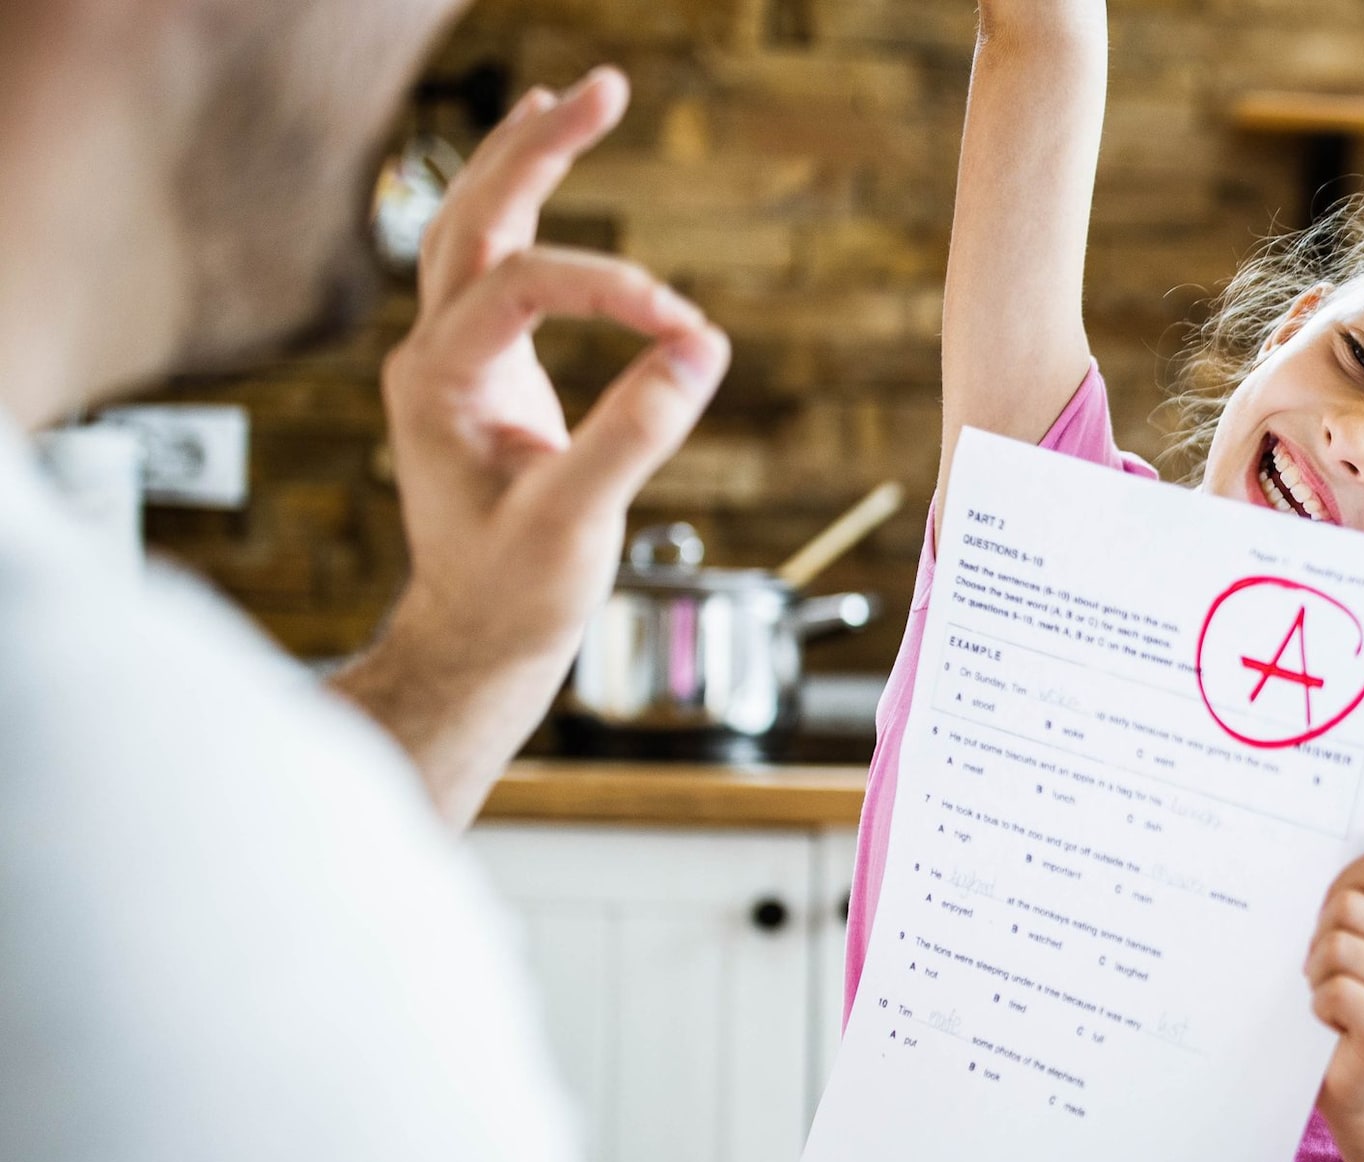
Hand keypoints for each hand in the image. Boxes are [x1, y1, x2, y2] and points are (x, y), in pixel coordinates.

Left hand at [380, 66, 728, 685]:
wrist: (475, 639)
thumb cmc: (514, 593)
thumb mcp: (577, 520)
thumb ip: (635, 432)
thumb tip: (701, 348)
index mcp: (438, 384)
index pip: (525, 284)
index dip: (611, 289)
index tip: (683, 328)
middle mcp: (431, 357)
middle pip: (472, 217)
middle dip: (537, 149)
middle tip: (602, 88)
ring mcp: (448, 361)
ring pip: (470, 230)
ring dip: (521, 164)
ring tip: (571, 101)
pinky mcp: (477, 373)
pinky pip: (490, 268)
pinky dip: (521, 212)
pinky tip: (545, 177)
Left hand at [1305, 851, 1363, 1120]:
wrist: (1358, 1079)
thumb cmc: (1346, 997)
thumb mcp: (1353, 939)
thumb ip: (1353, 896)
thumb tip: (1325, 833)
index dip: (1336, 886)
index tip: (1330, 918)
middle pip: (1347, 907)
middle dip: (1318, 938)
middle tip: (1324, 970)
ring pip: (1338, 948)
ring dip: (1315, 975)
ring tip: (1328, 996)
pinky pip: (1336, 992)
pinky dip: (1317, 1007)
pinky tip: (1333, 1024)